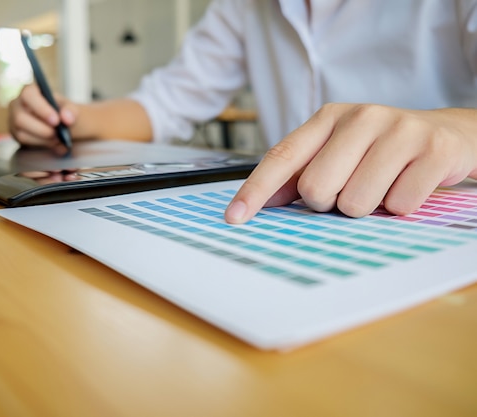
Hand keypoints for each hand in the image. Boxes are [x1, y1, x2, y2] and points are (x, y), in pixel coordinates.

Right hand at [8, 84, 78, 154]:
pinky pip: (24, 142)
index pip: (28, 95)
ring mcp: (14, 120)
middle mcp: (17, 104)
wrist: (63, 125)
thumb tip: (66, 118)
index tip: (56, 120)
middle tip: (57, 134)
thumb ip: (71, 111)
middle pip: (20, 117)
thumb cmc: (63, 112)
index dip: (41, 108)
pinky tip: (55, 144)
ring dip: (42, 139)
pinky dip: (42, 144)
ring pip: (21, 133)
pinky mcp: (17, 134)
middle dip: (41, 129)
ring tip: (58, 139)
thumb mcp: (70, 108)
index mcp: (30, 91)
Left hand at [225, 104, 476, 222]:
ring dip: (367, 207)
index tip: (234, 218)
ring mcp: (399, 130)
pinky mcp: (433, 149)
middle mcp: (361, 117)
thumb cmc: (380, 150)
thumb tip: (262, 203)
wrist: (446, 135)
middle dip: (329, 202)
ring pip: (356, 202)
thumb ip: (300, 174)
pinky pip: (398, 205)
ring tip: (381, 186)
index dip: (256, 190)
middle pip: (316, 188)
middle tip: (349, 189)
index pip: (282, 157)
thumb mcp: (337, 152)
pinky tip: (408, 185)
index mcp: (328, 118)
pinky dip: (400, 208)